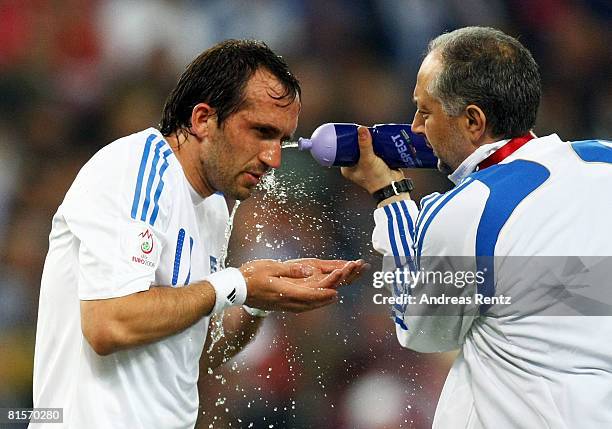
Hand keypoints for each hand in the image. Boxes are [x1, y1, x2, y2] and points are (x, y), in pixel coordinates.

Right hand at [240, 259, 363, 312]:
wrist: (234, 289)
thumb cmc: (251, 275)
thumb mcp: (271, 267)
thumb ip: (291, 270)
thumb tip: (309, 270)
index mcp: (285, 292)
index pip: (310, 295)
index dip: (324, 294)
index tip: (336, 292)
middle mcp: (285, 302)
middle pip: (310, 303)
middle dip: (324, 299)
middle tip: (336, 295)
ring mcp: (281, 305)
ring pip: (304, 307)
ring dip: (317, 303)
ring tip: (327, 298)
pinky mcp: (277, 306)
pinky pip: (297, 307)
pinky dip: (308, 304)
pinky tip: (310, 301)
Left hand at [341, 126, 403, 193]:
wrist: (392, 186)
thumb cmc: (376, 179)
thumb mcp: (368, 159)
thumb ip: (364, 145)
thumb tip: (361, 130)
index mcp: (348, 169)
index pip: (343, 151)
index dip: (347, 142)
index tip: (351, 132)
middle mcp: (356, 167)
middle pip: (355, 148)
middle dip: (359, 140)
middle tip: (361, 131)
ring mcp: (367, 164)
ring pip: (366, 149)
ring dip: (369, 142)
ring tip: (370, 133)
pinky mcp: (377, 162)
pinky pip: (375, 150)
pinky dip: (377, 145)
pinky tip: (379, 139)